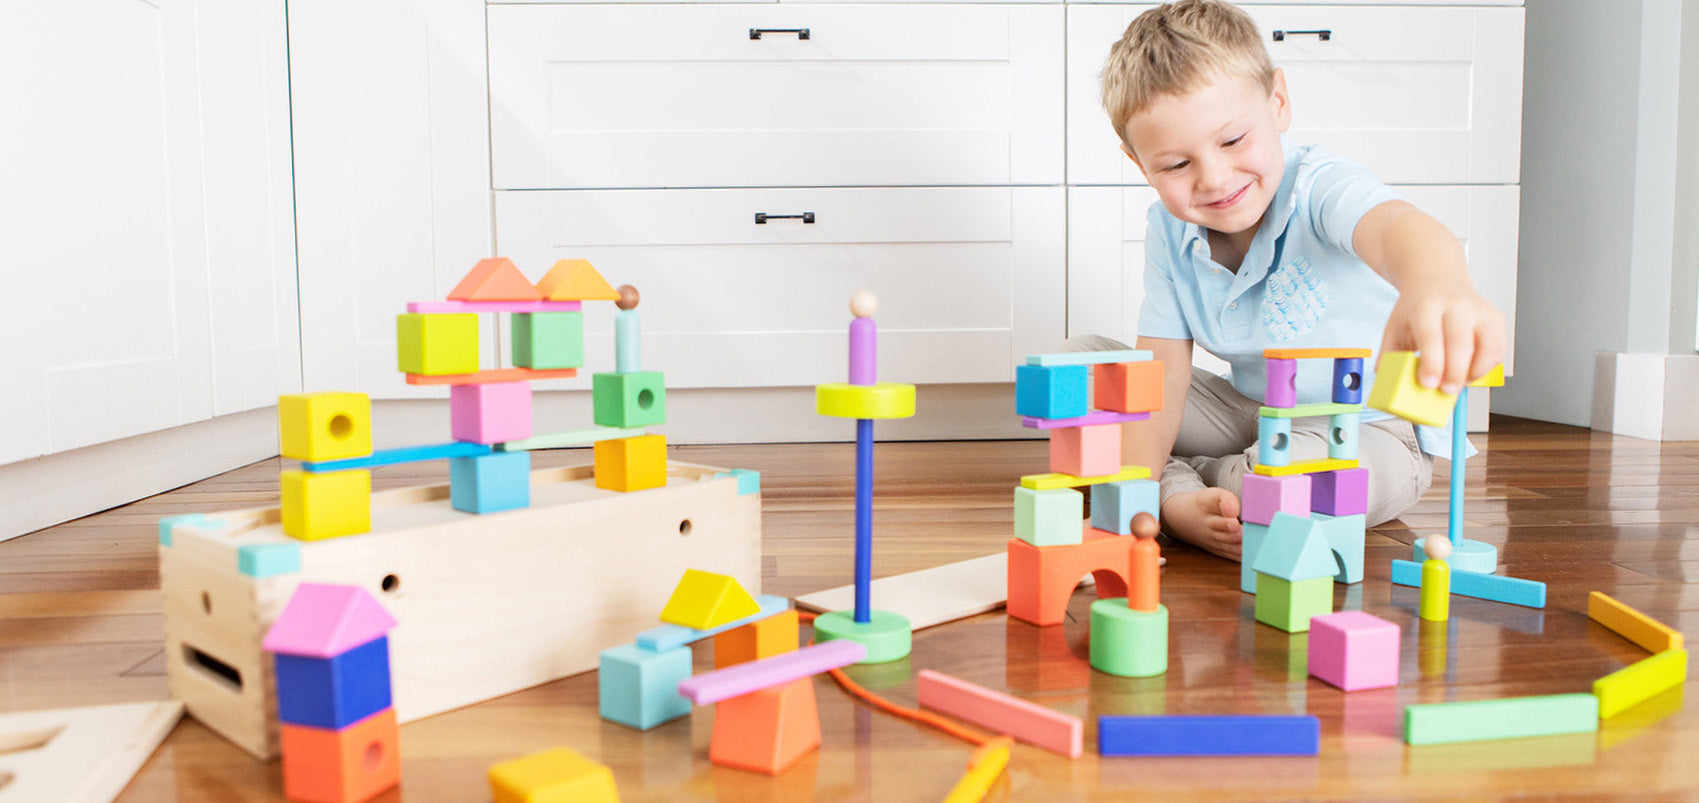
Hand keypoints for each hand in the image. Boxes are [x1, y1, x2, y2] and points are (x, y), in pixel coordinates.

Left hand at [1377, 282, 1505, 394]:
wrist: (1437, 282)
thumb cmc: (1416, 311)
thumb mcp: (1394, 328)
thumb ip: (1389, 356)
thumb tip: (1387, 384)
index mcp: (1426, 306)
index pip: (1431, 335)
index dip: (1432, 362)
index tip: (1429, 384)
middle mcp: (1457, 306)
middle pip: (1460, 342)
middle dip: (1455, 372)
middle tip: (1446, 391)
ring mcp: (1479, 311)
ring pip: (1488, 346)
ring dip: (1476, 371)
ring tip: (1459, 382)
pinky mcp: (1495, 320)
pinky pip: (1498, 349)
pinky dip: (1487, 366)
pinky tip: (1471, 372)